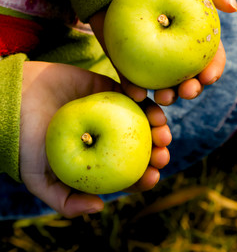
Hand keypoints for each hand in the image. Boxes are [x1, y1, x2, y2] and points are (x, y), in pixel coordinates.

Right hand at [20, 61, 170, 217]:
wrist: (13, 100)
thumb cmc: (24, 140)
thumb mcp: (39, 179)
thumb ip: (65, 200)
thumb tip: (100, 206)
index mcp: (97, 160)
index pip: (126, 173)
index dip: (143, 177)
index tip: (153, 176)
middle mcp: (107, 137)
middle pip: (140, 146)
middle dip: (158, 151)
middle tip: (162, 153)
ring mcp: (110, 112)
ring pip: (142, 119)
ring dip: (157, 124)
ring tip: (162, 128)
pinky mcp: (108, 89)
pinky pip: (131, 92)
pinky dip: (143, 97)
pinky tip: (147, 102)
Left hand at [90, 0, 236, 105]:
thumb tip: (233, 8)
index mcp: (193, 33)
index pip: (208, 57)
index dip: (212, 70)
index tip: (209, 76)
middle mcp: (172, 48)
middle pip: (185, 76)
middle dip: (190, 90)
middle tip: (187, 91)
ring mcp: (147, 55)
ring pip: (159, 83)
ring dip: (165, 97)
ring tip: (163, 98)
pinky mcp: (122, 57)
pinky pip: (128, 78)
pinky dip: (132, 90)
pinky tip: (135, 95)